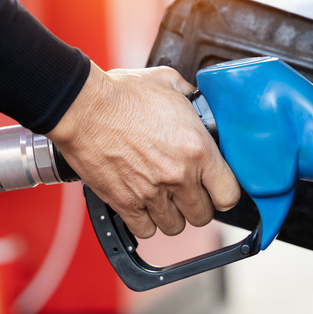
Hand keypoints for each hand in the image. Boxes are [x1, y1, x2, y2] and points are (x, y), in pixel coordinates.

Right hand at [46, 61, 240, 237]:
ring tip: (163, 198)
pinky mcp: (125, 203)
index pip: (229, 194)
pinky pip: (145, 230)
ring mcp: (151, 193)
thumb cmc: (122, 93)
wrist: (83, 106)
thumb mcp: (170, 83)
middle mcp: (179, 176)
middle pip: (203, 215)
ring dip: (171, 214)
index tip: (216, 188)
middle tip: (186, 191)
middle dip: (197, 205)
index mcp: (198, 149)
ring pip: (175, 226)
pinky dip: (145, 221)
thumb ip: (192, 98)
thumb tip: (198, 103)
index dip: (224, 193)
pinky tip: (142, 204)